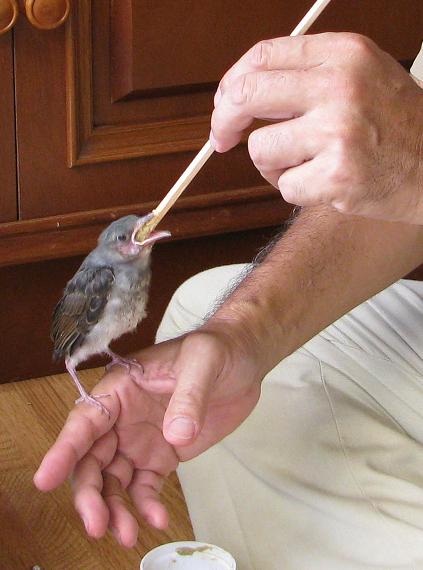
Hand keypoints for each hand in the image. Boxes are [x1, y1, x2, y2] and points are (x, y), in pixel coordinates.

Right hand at [34, 327, 262, 546]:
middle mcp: (123, 417)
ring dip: (115, 508)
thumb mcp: (203, 362)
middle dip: (90, 494)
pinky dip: (147, 504)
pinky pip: (146, 485)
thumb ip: (189, 397)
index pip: (85, 420)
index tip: (46, 479)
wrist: (242, 361)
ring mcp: (141, 438)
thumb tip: (175, 435)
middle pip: (92, 459)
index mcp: (121, 388)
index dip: (63, 450)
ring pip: (114, 480)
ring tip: (127, 535)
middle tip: (98, 525)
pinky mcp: (163, 454)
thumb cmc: (216, 350)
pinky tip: (158, 520)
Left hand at [211, 33, 422, 222]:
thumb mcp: (361, 76)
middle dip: (224, 121)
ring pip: (261, 149)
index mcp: (343, 53)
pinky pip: (284, 186)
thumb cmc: (394, 125)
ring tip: (307, 165)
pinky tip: (325, 183)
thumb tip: (237, 94)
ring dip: (273, 165)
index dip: (232, 83)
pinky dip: (296, 190)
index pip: (263, 56)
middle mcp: (340, 86)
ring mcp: (339, 131)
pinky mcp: (338, 175)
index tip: (225, 104)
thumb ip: (307, 77)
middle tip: (223, 139)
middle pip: (247, 95)